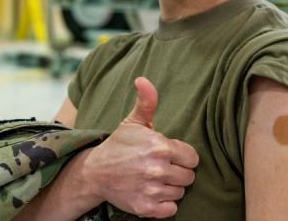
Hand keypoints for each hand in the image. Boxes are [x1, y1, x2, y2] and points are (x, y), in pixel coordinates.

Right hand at [82, 77, 198, 218]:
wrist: (95, 172)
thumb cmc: (119, 146)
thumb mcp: (133, 123)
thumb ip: (146, 102)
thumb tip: (143, 79)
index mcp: (159, 147)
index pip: (192, 158)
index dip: (182, 156)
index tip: (169, 155)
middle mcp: (157, 169)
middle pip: (188, 176)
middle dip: (177, 172)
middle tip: (161, 168)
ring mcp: (151, 190)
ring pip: (180, 192)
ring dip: (170, 187)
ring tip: (154, 179)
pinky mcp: (146, 207)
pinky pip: (171, 209)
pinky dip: (164, 204)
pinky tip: (152, 192)